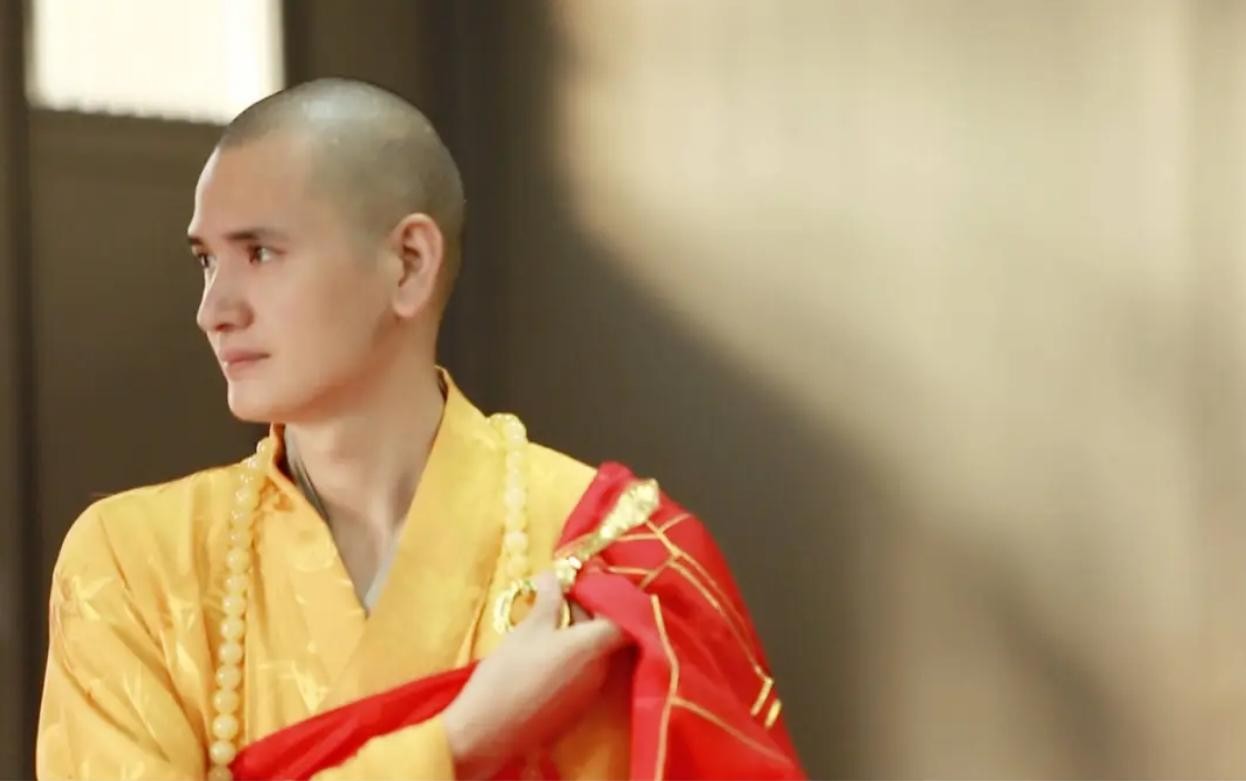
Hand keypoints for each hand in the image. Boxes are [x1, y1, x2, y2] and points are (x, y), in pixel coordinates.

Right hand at [442, 572, 629, 778]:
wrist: (487, 732)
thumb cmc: (509, 673)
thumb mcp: (528, 628)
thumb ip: (549, 599)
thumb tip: (554, 576)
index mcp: (593, 648)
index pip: (624, 620)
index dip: (612, 600)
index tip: (589, 586)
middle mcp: (599, 672)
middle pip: (605, 636)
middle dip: (585, 614)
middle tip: (557, 598)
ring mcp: (587, 695)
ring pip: (591, 655)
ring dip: (574, 636)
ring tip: (542, 624)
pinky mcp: (572, 711)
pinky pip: (579, 676)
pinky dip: (567, 660)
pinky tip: (538, 655)